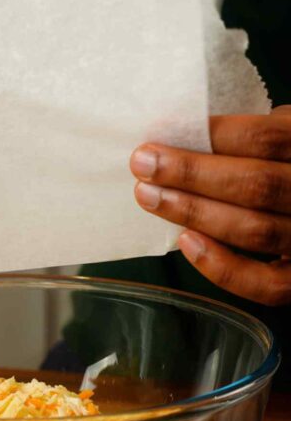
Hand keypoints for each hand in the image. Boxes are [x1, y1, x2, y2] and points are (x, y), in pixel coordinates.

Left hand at [129, 106, 290, 305]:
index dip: (213, 135)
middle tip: (143, 166)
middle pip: (256, 184)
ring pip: (256, 230)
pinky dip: (223, 267)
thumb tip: (188, 138)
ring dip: (195, 213)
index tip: (165, 135)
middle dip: (191, 174)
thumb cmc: (288, 167)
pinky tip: (186, 242)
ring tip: (151, 198)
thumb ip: (254, 137)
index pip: (265, 139)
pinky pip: (266, 285)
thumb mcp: (286, 137)